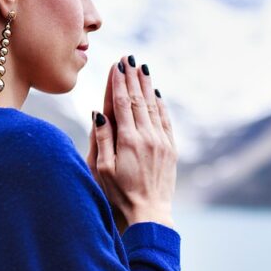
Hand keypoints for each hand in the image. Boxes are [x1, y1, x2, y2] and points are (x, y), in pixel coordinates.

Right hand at [86, 55, 176, 233]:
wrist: (150, 214)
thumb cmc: (119, 195)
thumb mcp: (103, 169)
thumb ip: (102, 138)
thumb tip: (99, 111)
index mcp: (128, 140)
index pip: (123, 103)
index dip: (119, 82)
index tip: (117, 64)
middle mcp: (148, 137)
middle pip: (139, 99)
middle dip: (133, 77)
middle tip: (129, 57)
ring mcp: (162, 142)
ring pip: (154, 106)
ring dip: (147, 85)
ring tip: (142, 68)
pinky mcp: (171, 149)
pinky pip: (166, 120)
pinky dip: (160, 104)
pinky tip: (156, 93)